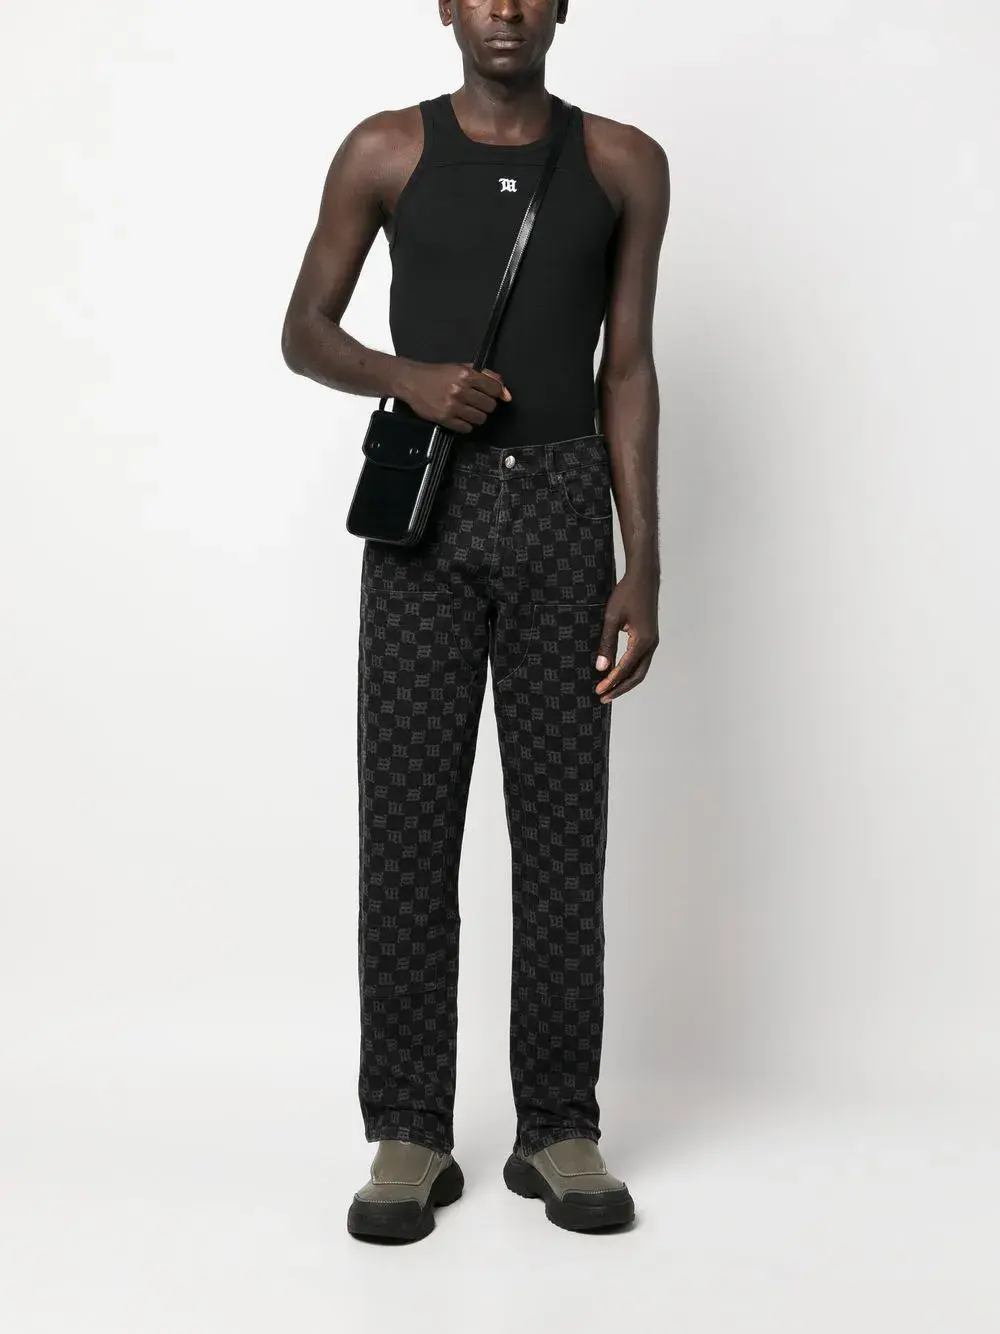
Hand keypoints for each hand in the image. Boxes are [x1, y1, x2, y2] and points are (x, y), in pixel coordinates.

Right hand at [398, 360, 510, 433]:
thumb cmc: (437, 374)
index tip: (490, 394)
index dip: (495, 393)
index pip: (495, 389)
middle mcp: (461, 390)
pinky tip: (459, 417)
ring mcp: (453, 406)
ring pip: (480, 419)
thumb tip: (506, 392)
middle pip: (489, 406)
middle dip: (485, 405)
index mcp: (466, 374)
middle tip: (476, 401)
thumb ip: (485, 376)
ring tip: (467, 409)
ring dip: (476, 416)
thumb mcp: (461, 367)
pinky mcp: (445, 418)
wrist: (412, 381)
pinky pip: (466, 428)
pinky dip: (465, 425)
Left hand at [594, 567, 659, 702]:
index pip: (625, 668)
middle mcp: (651, 644)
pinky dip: (630, 671)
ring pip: (641, 669)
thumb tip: (601, 667)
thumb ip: (607, 644)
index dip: (611, 682)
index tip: (598, 690)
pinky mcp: (650, 637)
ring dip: (625, 681)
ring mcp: (652, 641)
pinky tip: (618, 673)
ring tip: (609, 689)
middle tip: (603, 697)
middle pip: (637, 675)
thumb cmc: (627, 594)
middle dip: (620, 688)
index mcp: (642, 641)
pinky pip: (641, 660)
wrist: (643, 578)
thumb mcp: (612, 619)